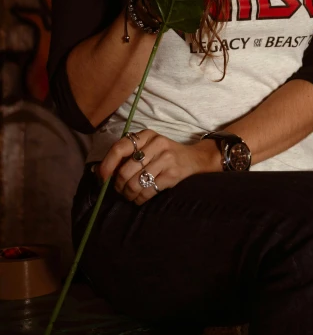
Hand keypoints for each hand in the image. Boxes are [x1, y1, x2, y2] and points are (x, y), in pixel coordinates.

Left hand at [95, 130, 220, 204]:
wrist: (192, 158)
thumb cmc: (163, 153)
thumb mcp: (147, 146)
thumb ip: (125, 155)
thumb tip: (98, 171)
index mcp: (146, 135)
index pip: (120, 148)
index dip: (108, 165)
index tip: (102, 178)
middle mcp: (156, 144)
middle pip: (126, 171)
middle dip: (118, 185)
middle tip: (119, 189)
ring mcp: (165, 159)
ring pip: (135, 183)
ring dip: (128, 194)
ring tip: (129, 194)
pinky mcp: (172, 174)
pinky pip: (147, 192)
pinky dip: (139, 199)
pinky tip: (139, 198)